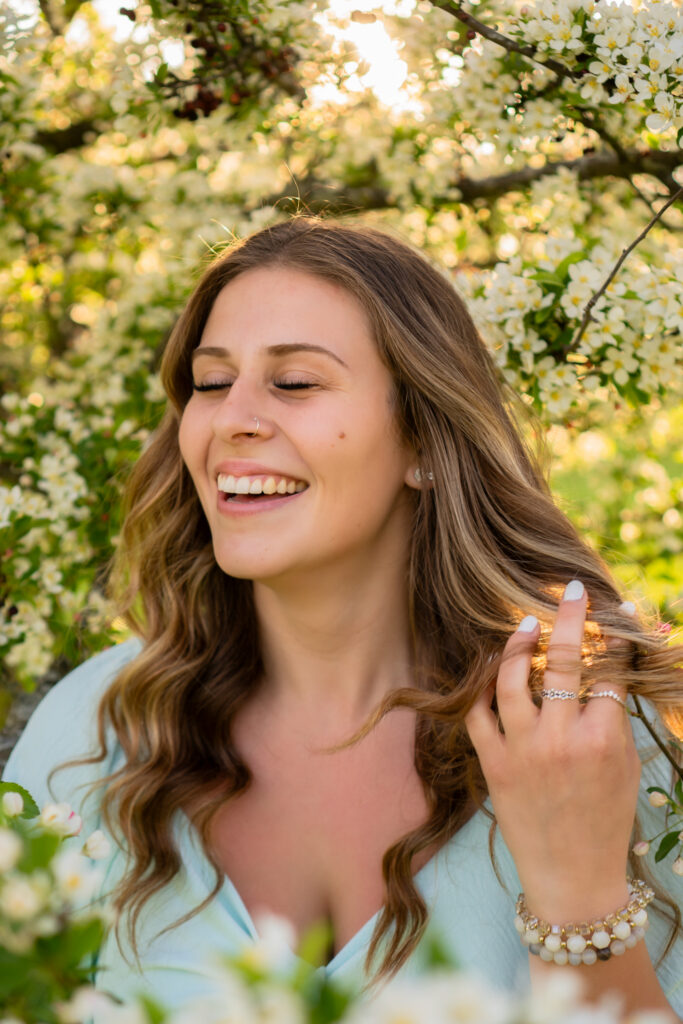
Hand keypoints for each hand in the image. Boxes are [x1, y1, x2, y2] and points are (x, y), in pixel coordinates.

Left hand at [465, 580, 640, 923]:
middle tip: (572, 591)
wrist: (572, 877)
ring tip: (526, 623)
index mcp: (603, 740)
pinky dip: (481, 689)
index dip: (614, 639)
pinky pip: (478, 714)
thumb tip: (612, 667)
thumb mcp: (626, 766)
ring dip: (517, 643)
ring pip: (512, 678)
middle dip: (570, 617)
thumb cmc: (606, 820)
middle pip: (563, 661)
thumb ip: (615, 716)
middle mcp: (561, 740)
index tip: (615, 614)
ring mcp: (523, 751)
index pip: (608, 671)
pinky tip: (489, 670)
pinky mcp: (493, 765)